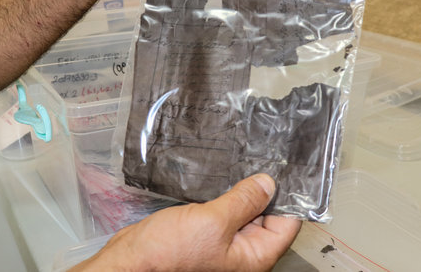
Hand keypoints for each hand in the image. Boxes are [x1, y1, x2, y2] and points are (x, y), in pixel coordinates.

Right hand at [70, 174, 300, 271]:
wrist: (130, 261)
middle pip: (268, 216)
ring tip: (245, 163)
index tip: (287, 169)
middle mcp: (243, 252)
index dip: (289, 197)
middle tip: (265, 158)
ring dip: (243, 191)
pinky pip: (225, 212)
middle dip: (264, 191)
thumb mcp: (214, 221)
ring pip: (245, 211)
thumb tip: (268, 184)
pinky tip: (224, 176)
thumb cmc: (168, 254)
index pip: (287, 224)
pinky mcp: (206, 233)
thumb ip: (244, 201)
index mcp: (254, 257)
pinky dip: (225, 195)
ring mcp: (224, 243)